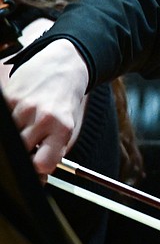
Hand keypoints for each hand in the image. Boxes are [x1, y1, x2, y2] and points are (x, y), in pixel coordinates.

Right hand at [3, 39, 89, 176]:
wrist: (63, 67)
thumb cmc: (66, 101)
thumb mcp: (69, 126)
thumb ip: (54, 150)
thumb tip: (38, 176)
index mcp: (62, 128)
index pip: (42, 164)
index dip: (37, 171)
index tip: (36, 169)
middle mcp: (43, 118)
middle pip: (21, 153)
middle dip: (23, 155)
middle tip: (30, 148)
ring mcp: (23, 107)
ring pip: (9, 139)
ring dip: (14, 138)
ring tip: (25, 128)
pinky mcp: (8, 97)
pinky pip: (4, 121)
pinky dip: (8, 125)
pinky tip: (17, 118)